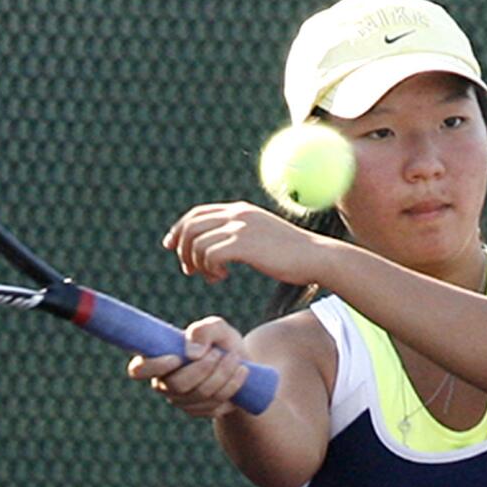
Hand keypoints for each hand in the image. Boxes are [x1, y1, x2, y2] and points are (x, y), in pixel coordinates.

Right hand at [126, 316, 250, 418]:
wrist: (241, 363)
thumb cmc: (220, 342)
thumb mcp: (216, 328)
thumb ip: (203, 330)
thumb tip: (192, 353)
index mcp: (157, 360)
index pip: (139, 370)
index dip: (154, 366)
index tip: (177, 357)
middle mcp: (164, 384)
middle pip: (177, 385)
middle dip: (203, 368)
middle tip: (219, 352)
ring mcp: (181, 401)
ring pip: (200, 394)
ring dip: (222, 374)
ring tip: (235, 357)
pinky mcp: (200, 411)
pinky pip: (215, 404)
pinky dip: (231, 385)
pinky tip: (241, 372)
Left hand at [162, 201, 328, 284]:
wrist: (316, 257)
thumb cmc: (291, 254)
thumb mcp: (261, 235)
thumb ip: (238, 234)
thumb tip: (214, 246)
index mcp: (239, 209)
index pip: (197, 213)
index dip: (179, 229)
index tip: (171, 246)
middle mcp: (237, 214)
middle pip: (190, 226)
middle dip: (182, 249)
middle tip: (189, 270)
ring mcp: (240, 227)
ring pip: (196, 242)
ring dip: (197, 263)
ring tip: (211, 277)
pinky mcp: (244, 244)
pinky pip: (209, 255)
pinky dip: (209, 269)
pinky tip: (222, 277)